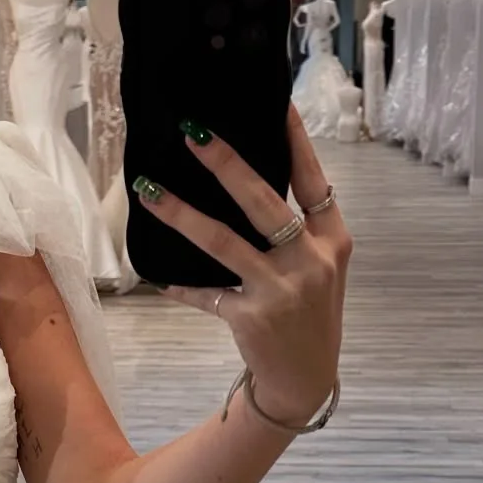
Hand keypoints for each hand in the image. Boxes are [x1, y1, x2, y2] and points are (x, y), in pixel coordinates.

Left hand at [136, 108, 351, 424]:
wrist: (304, 382)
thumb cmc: (308, 316)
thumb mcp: (319, 270)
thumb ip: (299, 232)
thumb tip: (247, 181)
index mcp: (334, 241)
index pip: (313, 179)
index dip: (295, 140)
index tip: (276, 101)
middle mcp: (312, 261)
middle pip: (263, 201)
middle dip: (225, 163)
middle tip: (192, 132)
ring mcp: (281, 290)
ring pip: (223, 242)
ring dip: (181, 215)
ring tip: (148, 191)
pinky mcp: (252, 317)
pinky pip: (206, 293)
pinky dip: (182, 285)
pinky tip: (157, 276)